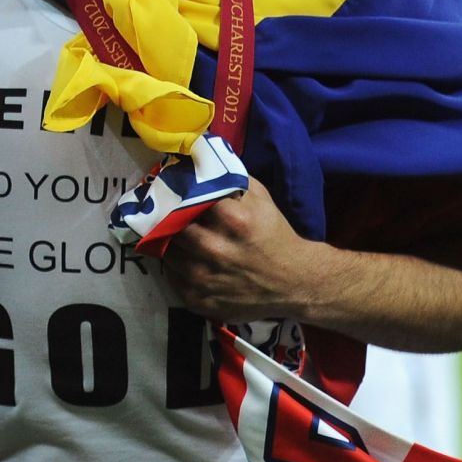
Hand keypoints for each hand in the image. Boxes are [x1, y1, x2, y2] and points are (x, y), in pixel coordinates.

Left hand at [160, 176, 333, 322]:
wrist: (296, 283)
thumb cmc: (274, 235)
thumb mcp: (261, 199)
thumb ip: (230, 179)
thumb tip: (197, 160)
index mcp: (233, 220)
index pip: (187, 197)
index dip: (179, 191)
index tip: (173, 188)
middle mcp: (215, 250)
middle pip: (171, 225)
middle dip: (169, 217)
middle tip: (166, 212)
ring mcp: (204, 279)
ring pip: (166, 251)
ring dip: (170, 242)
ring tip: (177, 236)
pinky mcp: (198, 301)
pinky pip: (171, 277)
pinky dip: (175, 266)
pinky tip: (187, 259)